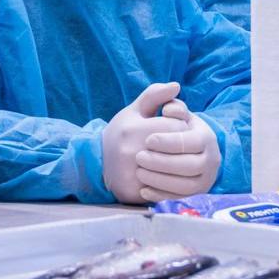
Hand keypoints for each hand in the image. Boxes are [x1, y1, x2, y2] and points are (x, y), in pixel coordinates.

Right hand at [101, 82, 189, 203]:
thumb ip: (154, 95)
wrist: (97, 163)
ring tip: (173, 157)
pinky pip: (164, 187)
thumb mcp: (134, 111)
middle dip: (181, 144)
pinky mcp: (135, 192)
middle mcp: (132, 152)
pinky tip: (167, 175)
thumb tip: (176, 86)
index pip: (175, 126)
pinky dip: (170, 182)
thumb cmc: (120, 133)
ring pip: (173, 170)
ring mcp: (133, 174)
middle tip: (178, 143)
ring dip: (178, 164)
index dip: (181, 124)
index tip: (176, 126)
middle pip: (177, 147)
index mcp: (133, 130)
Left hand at [134, 99, 221, 200]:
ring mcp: (205, 179)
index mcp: (206, 136)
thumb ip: (162, 97)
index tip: (149, 140)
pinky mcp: (195, 194)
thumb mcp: (165, 110)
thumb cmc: (170, 126)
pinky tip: (143, 189)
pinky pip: (179, 199)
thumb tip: (172, 88)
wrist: (181, 149)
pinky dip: (160, 195)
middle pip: (189, 166)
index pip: (191, 141)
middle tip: (140, 157)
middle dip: (162, 163)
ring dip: (160, 180)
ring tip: (139, 172)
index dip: (169, 142)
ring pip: (186, 186)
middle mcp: (210, 159)